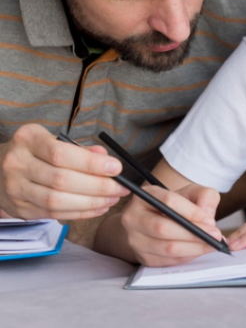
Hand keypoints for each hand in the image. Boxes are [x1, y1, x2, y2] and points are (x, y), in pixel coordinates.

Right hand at [0, 124, 128, 219]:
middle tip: (121, 188)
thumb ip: (80, 149)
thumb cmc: (35, 151)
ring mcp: (16, 188)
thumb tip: (105, 157)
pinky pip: (54, 214)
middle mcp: (17, 163)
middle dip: (98, 186)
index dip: (91, 163)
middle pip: (62, 180)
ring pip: (57, 201)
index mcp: (28, 139)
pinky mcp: (20, 209)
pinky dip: (80, 213)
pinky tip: (98, 208)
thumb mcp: (53, 139)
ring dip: (91, 203)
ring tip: (112, 199)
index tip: (117, 167)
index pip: (62, 153)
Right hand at [121, 183, 222, 266]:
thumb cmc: (176, 205)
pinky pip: (167, 261)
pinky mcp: (141, 257)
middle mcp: (134, 216)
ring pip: (166, 247)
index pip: (168, 202)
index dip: (191, 212)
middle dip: (194, 233)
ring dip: (193, 248)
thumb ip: (204, 196)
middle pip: (163, 228)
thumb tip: (207, 215)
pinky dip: (186, 257)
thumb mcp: (190, 192)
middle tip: (215, 236)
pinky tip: (199, 251)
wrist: (154, 220)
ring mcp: (135, 239)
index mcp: (146, 195)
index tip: (211, 221)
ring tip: (212, 244)